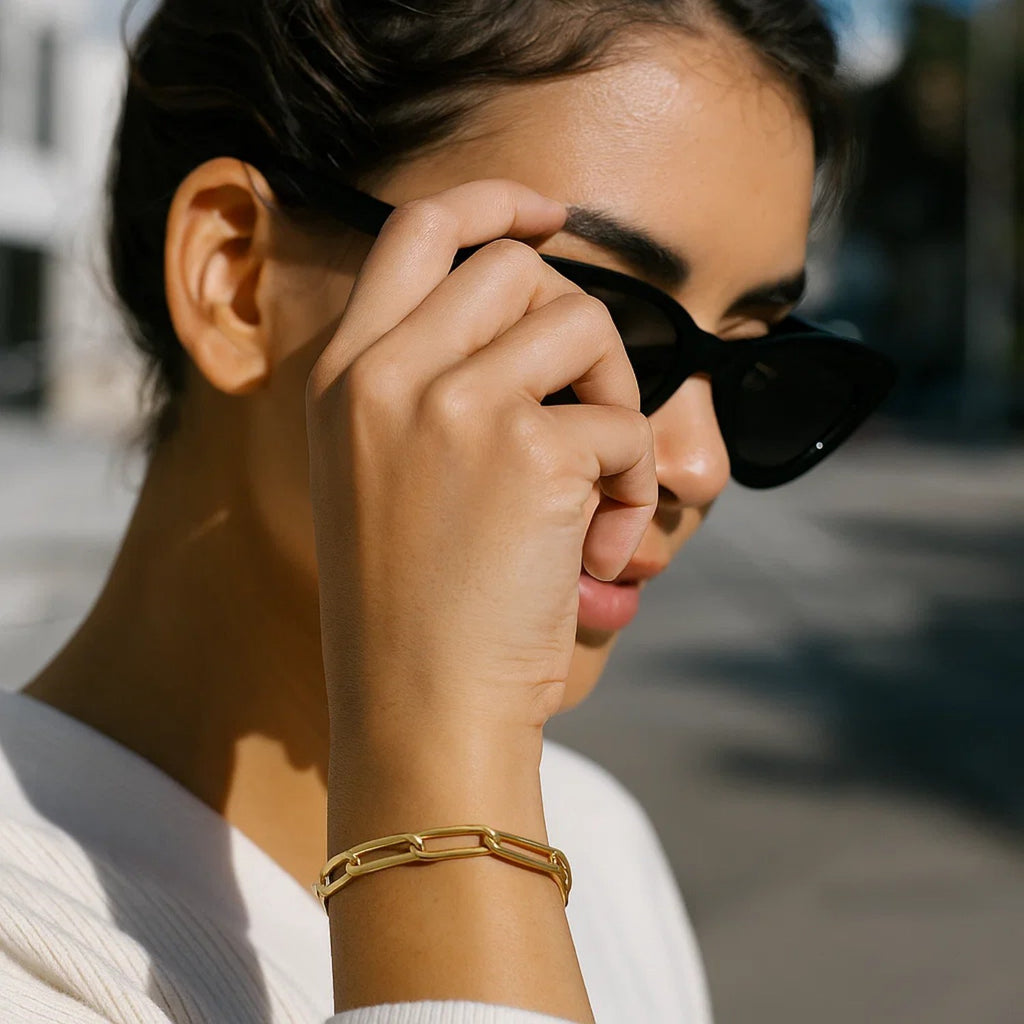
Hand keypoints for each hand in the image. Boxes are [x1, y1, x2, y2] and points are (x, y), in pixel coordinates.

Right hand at [306, 179, 657, 738]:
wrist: (418, 713)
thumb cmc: (414, 609)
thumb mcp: (383, 477)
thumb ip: (431, 385)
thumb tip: (547, 316)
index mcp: (345, 375)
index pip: (418, 228)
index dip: (493, 202)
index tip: (553, 216)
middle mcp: (389, 374)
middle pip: (518, 269)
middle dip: (578, 331)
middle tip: (591, 415)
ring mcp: (454, 406)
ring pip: (584, 327)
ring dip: (617, 405)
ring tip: (601, 494)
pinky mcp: (528, 453)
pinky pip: (623, 428)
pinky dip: (634, 488)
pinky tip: (598, 554)